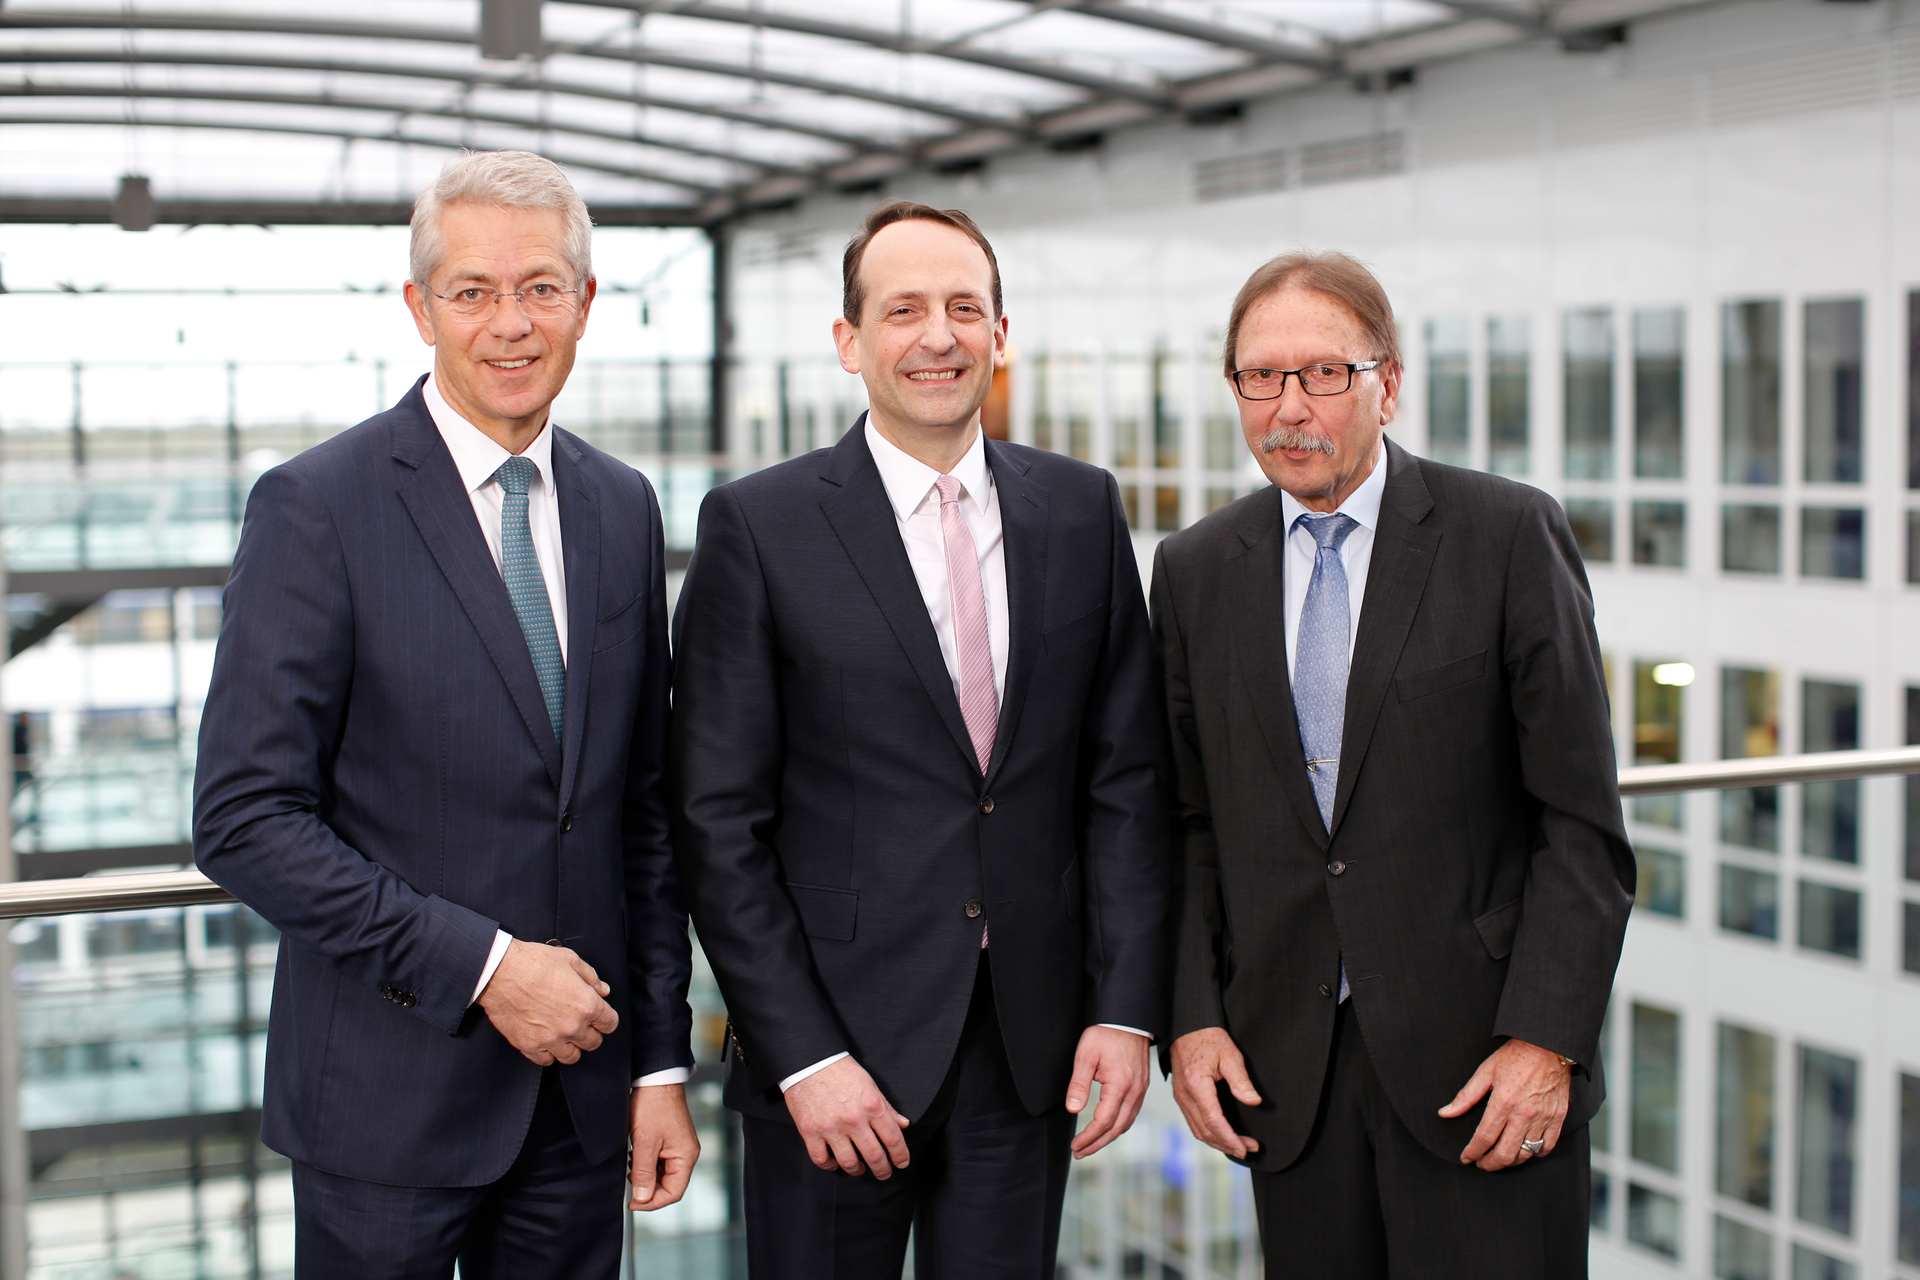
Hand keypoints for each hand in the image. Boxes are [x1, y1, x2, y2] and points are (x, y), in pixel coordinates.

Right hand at [475, 939, 617, 1065]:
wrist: (500, 972)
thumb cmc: (534, 962)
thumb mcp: (570, 960)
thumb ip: (591, 978)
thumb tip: (603, 990)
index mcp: (587, 1005)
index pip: (610, 1024)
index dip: (606, 1019)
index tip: (600, 1017)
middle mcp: (572, 1026)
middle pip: (593, 1042)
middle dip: (590, 1033)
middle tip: (580, 1023)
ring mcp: (551, 1039)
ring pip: (571, 1057)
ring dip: (571, 1047)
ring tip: (564, 1035)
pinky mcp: (530, 1046)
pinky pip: (546, 1061)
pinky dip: (548, 1053)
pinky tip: (546, 1040)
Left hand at [628, 1083, 700, 1209]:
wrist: (655, 1079)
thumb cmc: (653, 1105)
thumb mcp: (644, 1142)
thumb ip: (643, 1173)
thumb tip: (642, 1198)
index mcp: (686, 1156)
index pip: (673, 1192)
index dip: (652, 1202)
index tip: (633, 1202)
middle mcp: (686, 1153)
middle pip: (669, 1184)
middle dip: (648, 1187)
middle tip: (628, 1183)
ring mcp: (679, 1146)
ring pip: (663, 1173)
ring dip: (645, 1175)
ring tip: (630, 1166)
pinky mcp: (670, 1140)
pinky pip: (660, 1161)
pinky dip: (646, 1164)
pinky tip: (634, 1156)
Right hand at [783, 1057, 910, 1178]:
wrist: (809, 1062)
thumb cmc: (841, 1071)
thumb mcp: (870, 1084)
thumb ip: (887, 1107)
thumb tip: (903, 1124)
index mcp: (872, 1106)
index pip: (893, 1139)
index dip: (900, 1155)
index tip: (902, 1163)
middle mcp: (853, 1119)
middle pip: (874, 1156)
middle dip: (882, 1170)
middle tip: (884, 1173)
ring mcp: (831, 1128)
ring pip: (849, 1162)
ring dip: (858, 1170)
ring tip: (860, 1168)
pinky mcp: (810, 1132)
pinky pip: (822, 1159)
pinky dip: (831, 1165)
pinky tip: (835, 1162)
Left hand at [1066, 1026, 1150, 1158]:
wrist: (1129, 1018)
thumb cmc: (1106, 1034)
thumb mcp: (1085, 1055)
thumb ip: (1079, 1084)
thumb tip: (1073, 1110)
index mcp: (1120, 1086)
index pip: (1103, 1122)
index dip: (1088, 1137)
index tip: (1074, 1145)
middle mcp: (1134, 1092)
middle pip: (1116, 1129)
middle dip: (1097, 1144)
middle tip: (1079, 1153)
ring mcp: (1140, 1090)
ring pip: (1125, 1124)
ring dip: (1107, 1138)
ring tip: (1090, 1145)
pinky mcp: (1141, 1087)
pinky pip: (1131, 1114)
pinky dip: (1118, 1126)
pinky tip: (1107, 1129)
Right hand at [1169, 1027, 1262, 1160]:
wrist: (1187, 1026)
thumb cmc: (1209, 1037)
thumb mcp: (1230, 1055)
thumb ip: (1241, 1081)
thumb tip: (1254, 1102)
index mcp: (1197, 1085)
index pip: (1214, 1121)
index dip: (1230, 1138)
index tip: (1245, 1148)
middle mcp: (1185, 1095)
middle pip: (1205, 1131)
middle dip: (1227, 1144)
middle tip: (1249, 1149)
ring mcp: (1180, 1097)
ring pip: (1197, 1130)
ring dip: (1218, 1142)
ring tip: (1239, 1146)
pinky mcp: (1181, 1096)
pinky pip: (1193, 1122)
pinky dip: (1208, 1133)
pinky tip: (1222, 1135)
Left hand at [1438, 1038, 1571, 1170]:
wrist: (1549, 1045)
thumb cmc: (1516, 1055)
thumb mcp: (1485, 1071)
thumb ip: (1466, 1096)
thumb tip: (1446, 1112)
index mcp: (1502, 1102)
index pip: (1484, 1138)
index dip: (1472, 1152)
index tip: (1466, 1157)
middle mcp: (1523, 1114)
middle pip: (1505, 1153)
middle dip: (1490, 1164)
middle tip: (1481, 1163)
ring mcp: (1542, 1118)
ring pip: (1526, 1154)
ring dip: (1510, 1162)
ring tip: (1500, 1158)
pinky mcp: (1558, 1117)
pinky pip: (1547, 1146)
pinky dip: (1536, 1154)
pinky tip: (1525, 1151)